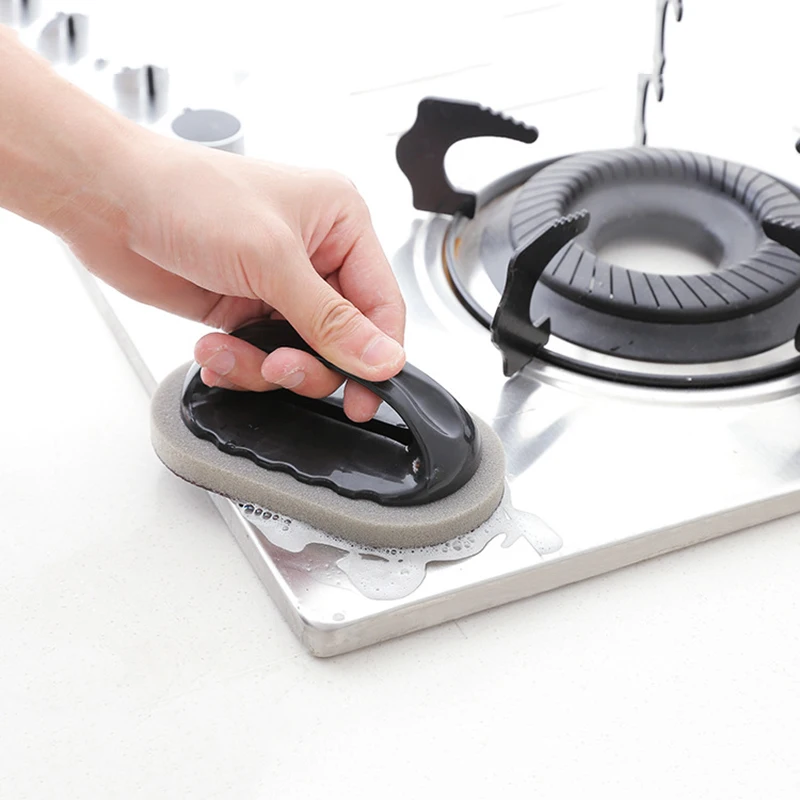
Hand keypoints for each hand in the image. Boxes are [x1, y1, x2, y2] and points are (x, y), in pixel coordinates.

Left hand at [61, 135, 406, 421]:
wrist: (108, 199)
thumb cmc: (186, 195)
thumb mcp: (271, 259)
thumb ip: (331, 320)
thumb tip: (383, 359)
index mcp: (340, 223)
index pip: (382, 304)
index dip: (377, 356)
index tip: (365, 397)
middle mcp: (315, 256)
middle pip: (343, 340)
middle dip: (309, 363)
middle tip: (280, 367)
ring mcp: (278, 285)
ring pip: (301, 356)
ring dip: (263, 365)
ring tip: (231, 351)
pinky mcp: (245, 308)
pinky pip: (262, 357)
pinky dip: (239, 364)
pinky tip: (215, 350)